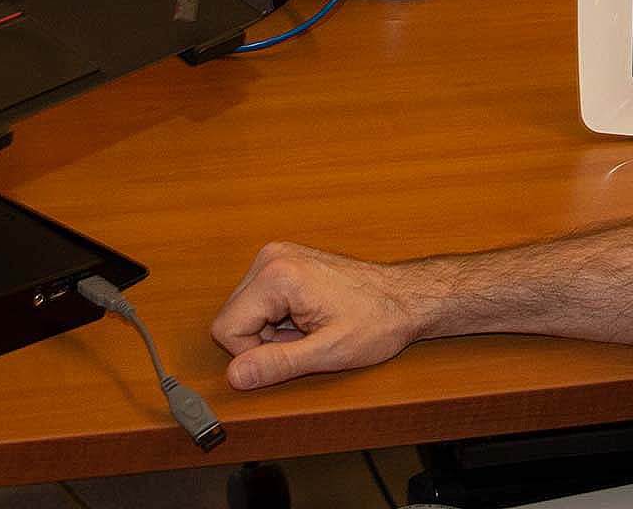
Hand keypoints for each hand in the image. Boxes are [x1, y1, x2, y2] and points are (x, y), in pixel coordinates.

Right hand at [211, 241, 431, 389]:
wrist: (405, 296)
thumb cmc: (377, 321)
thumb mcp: (328, 353)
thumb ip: (278, 364)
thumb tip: (235, 375)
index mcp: (277, 275)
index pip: (226, 328)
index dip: (254, 353)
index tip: (295, 350)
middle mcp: (271, 257)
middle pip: (233, 317)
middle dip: (264, 340)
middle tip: (306, 339)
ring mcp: (277, 256)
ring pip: (244, 311)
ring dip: (271, 331)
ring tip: (310, 328)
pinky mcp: (284, 261)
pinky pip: (259, 301)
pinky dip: (279, 318)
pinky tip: (309, 318)